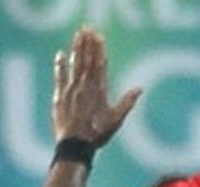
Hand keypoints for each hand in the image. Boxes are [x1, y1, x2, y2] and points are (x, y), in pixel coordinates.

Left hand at [52, 27, 139, 145]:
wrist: (75, 146)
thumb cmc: (97, 135)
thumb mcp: (116, 120)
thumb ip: (127, 102)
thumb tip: (139, 88)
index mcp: (100, 89)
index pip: (100, 63)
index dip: (99, 48)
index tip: (99, 35)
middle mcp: (85, 87)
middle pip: (87, 60)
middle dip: (87, 43)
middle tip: (87, 28)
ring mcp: (71, 91)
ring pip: (75, 65)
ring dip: (76, 49)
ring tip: (77, 35)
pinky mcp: (60, 98)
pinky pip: (60, 78)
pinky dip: (60, 66)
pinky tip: (60, 54)